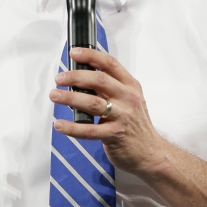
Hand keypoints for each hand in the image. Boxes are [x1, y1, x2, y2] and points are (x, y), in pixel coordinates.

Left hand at [50, 47, 206, 206]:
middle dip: (75, 76)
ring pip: (92, 102)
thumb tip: (81, 77)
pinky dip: (71, 127)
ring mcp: (122, 117)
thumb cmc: (136, 125)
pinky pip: (89, 130)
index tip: (74, 53)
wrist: (152, 154)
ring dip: (70, 98)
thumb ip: (111, 88)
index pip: (110, 64)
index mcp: (131, 86)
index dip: (91, 56)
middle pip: (99, 80)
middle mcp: (128, 98)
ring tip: (55, 96)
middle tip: (59, 79)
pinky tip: (59, 124)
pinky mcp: (114, 135)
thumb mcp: (130, 100)